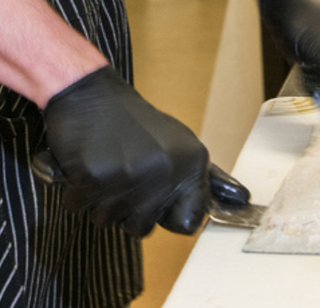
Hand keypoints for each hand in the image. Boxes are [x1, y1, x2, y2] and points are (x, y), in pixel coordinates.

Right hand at [42, 64, 209, 236]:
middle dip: (127, 208)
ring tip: (106, 162)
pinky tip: (86, 161)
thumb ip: (208, 178)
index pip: (187, 223)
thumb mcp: (179, 142)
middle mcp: (166, 168)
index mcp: (192, 161)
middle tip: (123, 169)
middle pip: (143, 229)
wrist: (90, 91)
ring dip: (100, 200)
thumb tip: (243, 201)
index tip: (156, 190)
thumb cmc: (132, 122)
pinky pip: (79, 207)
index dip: (167, 212)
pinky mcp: (95, 175)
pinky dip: (76, 191)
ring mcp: (131, 172)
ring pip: (109, 221)